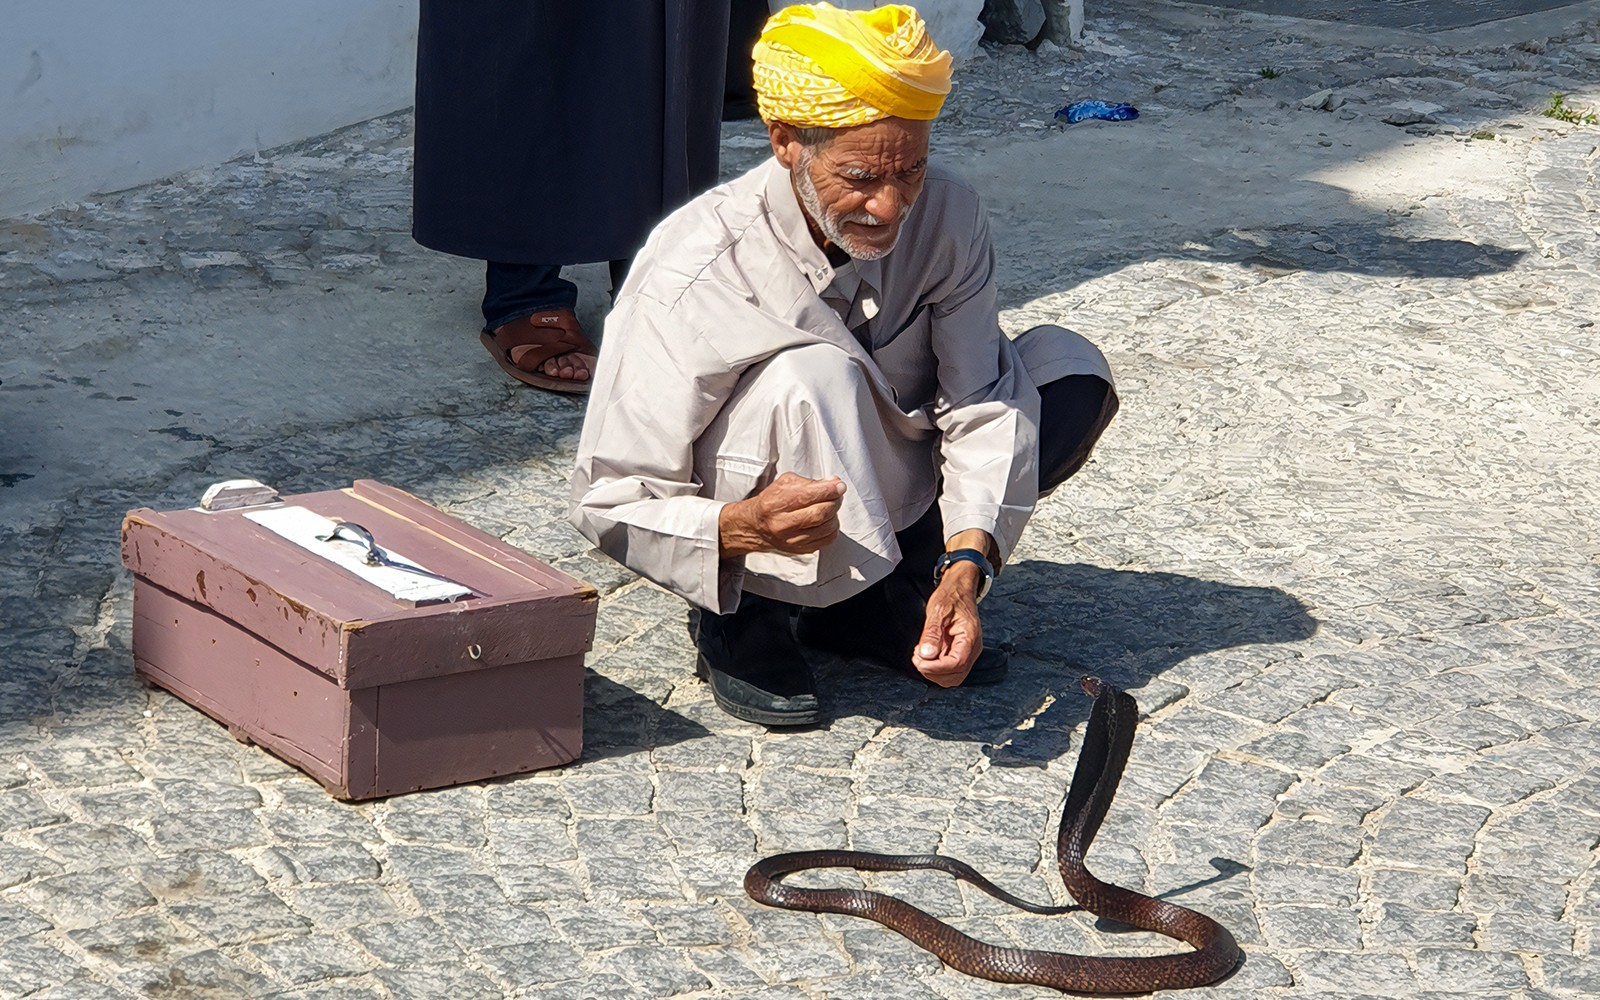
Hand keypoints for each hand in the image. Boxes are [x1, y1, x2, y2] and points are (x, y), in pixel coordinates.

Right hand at [719, 473, 846, 558]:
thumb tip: (833, 484)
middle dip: (834, 501)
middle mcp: (782, 524)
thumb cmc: (770, 503)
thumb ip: (808, 482)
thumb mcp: (784, 484)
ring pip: (826, 527)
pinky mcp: (801, 550)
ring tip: (830, 506)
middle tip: (836, 494)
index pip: (808, 495)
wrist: (756, 527)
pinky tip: (827, 520)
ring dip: (834, 514)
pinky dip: (832, 528)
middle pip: (819, 513)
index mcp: (775, 504)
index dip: (829, 490)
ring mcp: (792, 540)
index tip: (839, 485)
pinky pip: (827, 539)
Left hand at [910, 561, 983, 686]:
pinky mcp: (959, 652)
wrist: (959, 588)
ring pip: (952, 676)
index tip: (919, 662)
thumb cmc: (952, 596)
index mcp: (970, 637)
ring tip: (920, 654)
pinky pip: (948, 668)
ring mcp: (967, 652)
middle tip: (917, 656)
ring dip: (933, 671)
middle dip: (933, 671)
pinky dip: (934, 666)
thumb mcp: (938, 610)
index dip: (936, 668)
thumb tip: (926, 654)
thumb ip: (932, 633)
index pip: (957, 664)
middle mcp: (972, 648)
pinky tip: (926, 653)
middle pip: (955, 675)